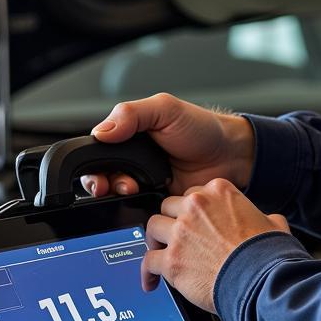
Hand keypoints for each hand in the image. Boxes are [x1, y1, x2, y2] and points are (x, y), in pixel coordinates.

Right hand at [81, 93, 255, 196]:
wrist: (230, 156)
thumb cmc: (202, 129)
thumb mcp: (165, 110)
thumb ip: (131, 114)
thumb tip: (102, 131)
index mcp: (128, 134)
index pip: (95, 149)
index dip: (90, 162)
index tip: (96, 170)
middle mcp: (132, 159)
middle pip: (100, 176)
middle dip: (100, 183)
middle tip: (110, 185)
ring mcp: (143, 181)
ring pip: (115, 195)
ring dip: (118, 195)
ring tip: (133, 189)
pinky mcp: (155, 201)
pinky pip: (137, 210)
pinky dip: (136, 209)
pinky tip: (146, 201)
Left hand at [143, 178, 288, 311]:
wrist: (263, 281)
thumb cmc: (269, 256)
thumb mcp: (274, 224)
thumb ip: (264, 217)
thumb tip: (269, 220)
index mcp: (219, 192)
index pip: (193, 193)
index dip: (193, 211)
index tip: (194, 223)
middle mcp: (196, 206)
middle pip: (169, 206)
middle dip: (172, 222)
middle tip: (177, 237)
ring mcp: (181, 232)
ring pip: (153, 227)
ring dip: (156, 241)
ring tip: (161, 253)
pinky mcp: (172, 259)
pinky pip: (148, 261)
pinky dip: (147, 272)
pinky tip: (151, 281)